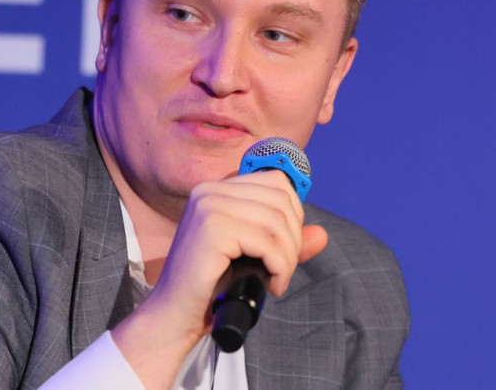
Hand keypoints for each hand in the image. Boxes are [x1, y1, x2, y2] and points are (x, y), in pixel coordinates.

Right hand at [112, 170, 327, 387]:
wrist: (174, 315)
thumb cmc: (210, 287)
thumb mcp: (252, 257)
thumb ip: (283, 242)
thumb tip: (322, 234)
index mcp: (215, 189)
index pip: (275, 181)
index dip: (293, 213)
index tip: (285, 247)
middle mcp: (209, 191)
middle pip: (281, 199)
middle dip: (293, 239)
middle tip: (282, 270)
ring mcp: (208, 206)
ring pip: (277, 222)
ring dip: (288, 257)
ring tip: (277, 279)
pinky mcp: (212, 228)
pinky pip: (267, 243)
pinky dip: (279, 267)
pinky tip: (271, 285)